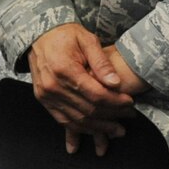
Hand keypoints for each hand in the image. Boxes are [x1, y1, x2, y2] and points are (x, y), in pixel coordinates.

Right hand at [30, 23, 133, 152]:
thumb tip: (115, 83)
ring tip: (116, 130)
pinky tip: (94, 133)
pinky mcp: (44, 100)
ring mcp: (46, 96)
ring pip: (77, 120)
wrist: (39, 36)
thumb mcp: (87, 40)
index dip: (115, 101)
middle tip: (128, 117)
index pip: (95, 94)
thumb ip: (102, 62)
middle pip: (88, 110)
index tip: (129, 102)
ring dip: (98, 128)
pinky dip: (80, 130)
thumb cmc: (65, 35)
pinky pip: (63, 121)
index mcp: (65, 69)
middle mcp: (53, 86)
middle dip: (111, 116)